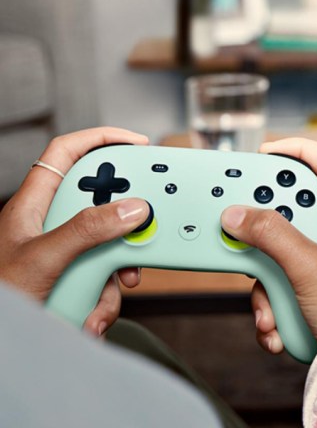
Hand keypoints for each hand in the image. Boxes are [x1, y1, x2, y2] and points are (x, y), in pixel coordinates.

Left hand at [0, 127, 150, 335]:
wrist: (1, 342)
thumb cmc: (0, 296)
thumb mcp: (44, 260)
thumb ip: (87, 230)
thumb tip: (131, 207)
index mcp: (34, 205)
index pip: (67, 153)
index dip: (102, 140)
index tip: (137, 144)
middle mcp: (51, 225)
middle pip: (101, 203)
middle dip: (123, 224)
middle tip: (138, 231)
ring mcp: (64, 252)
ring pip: (110, 246)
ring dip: (114, 276)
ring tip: (101, 294)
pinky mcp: (74, 277)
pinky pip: (106, 278)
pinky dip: (105, 300)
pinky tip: (89, 316)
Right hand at [218, 138, 316, 353]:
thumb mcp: (311, 268)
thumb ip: (272, 236)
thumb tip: (237, 213)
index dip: (301, 150)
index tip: (266, 152)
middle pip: (293, 213)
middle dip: (265, 234)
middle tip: (244, 234)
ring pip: (280, 257)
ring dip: (265, 287)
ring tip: (271, 310)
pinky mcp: (314, 296)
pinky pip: (280, 289)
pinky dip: (272, 310)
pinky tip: (276, 330)